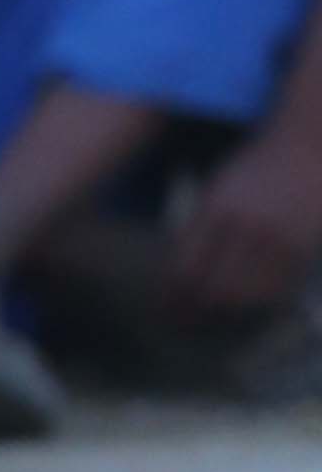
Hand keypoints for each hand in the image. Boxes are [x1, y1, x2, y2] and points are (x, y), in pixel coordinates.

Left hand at [165, 132, 321, 330]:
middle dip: (193, 310)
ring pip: (242, 294)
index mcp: (214, 206)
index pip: (184, 264)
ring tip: (213, 317)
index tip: (164, 309)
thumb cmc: (259, 165)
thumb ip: (201, 224)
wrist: (307, 148)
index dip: (172, 293)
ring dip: (224, 311)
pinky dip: (258, 301)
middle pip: (210, 286)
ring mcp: (273, 239)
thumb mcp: (219, 186)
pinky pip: (274, 288)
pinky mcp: (300, 248)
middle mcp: (241, 225)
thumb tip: (180, 266)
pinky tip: (248, 304)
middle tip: (183, 323)